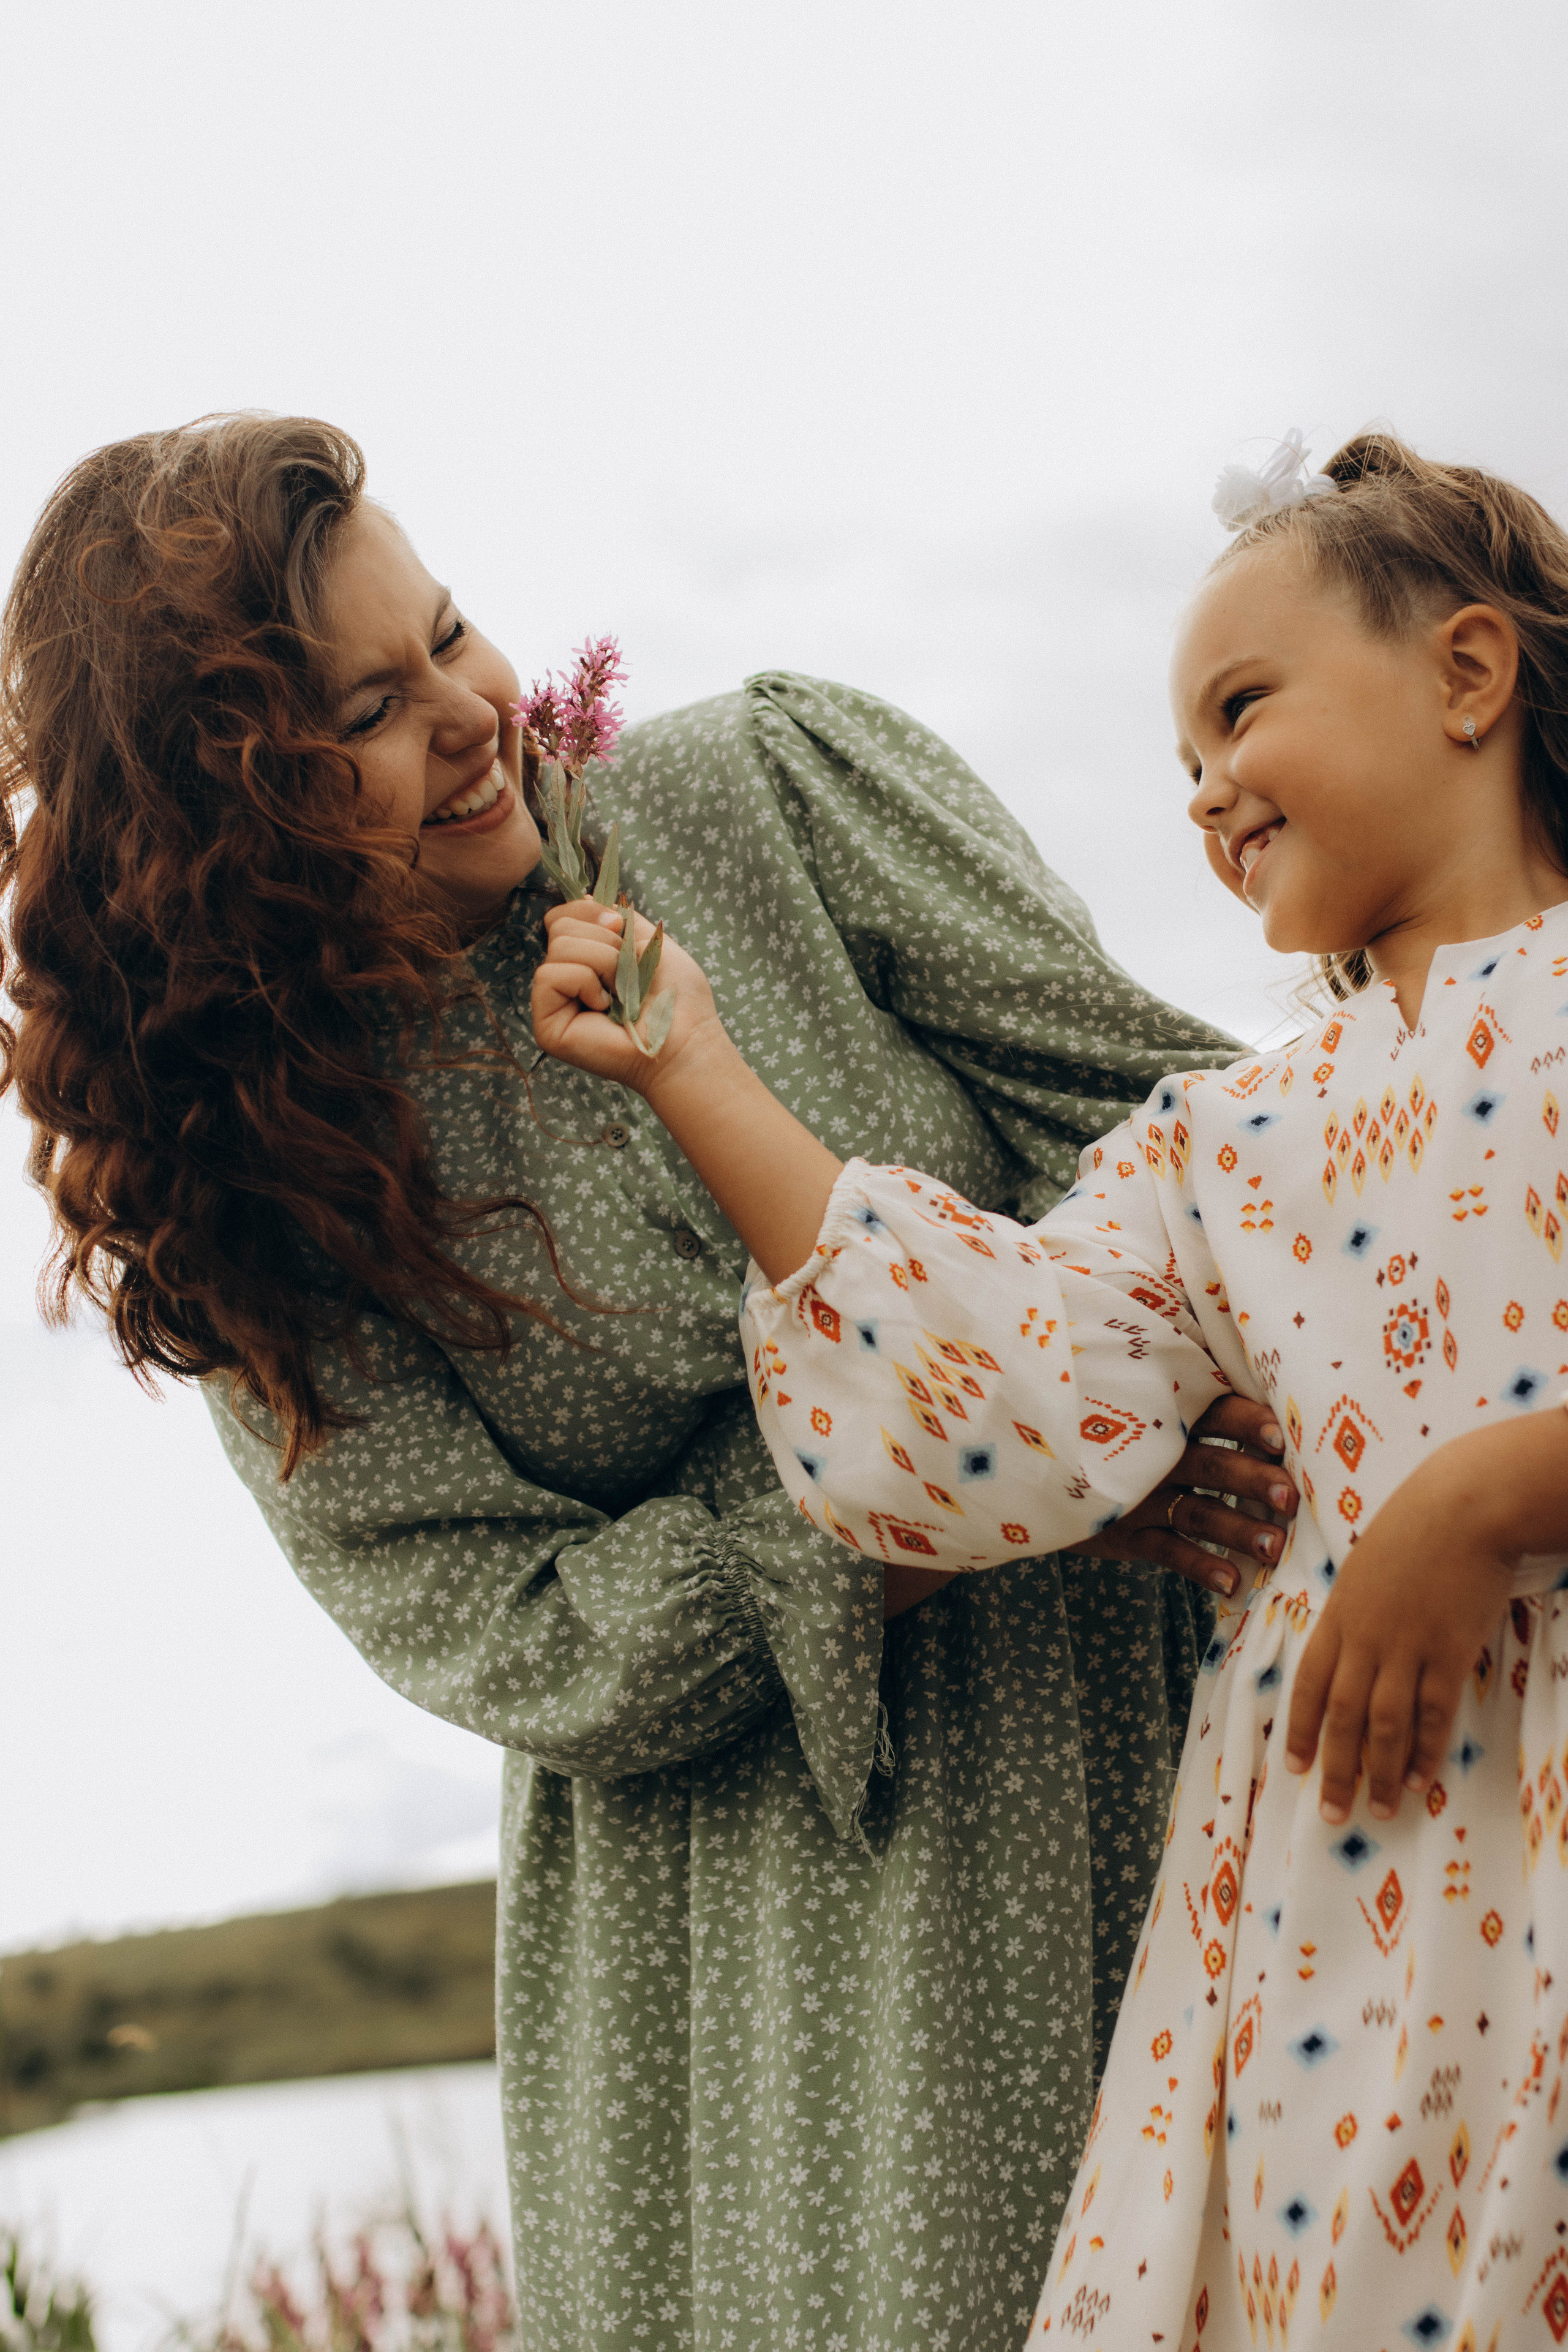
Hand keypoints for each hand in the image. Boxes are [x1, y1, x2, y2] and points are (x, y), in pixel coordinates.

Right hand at [531, 900, 722, 1094]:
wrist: (686, 1038)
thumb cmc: (675, 997)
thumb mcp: (648, 940)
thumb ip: (616, 918)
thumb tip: (581, 895)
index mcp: (585, 961)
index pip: (563, 917)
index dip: (589, 911)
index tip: (620, 927)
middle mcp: (565, 982)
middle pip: (558, 926)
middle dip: (603, 941)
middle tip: (628, 972)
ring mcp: (553, 1005)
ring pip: (558, 948)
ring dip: (602, 962)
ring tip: (622, 993)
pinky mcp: (547, 1026)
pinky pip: (550, 976)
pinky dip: (585, 983)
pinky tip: (605, 1007)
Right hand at [1070, 1394, 1296, 1599]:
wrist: (1044, 1467)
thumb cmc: (1114, 1434)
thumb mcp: (1141, 1409)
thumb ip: (1193, 1403)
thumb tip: (1264, 1396)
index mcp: (1167, 1418)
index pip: (1215, 1413)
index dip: (1248, 1422)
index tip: (1281, 1436)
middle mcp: (1155, 1456)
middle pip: (1212, 1465)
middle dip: (1252, 1481)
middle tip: (1289, 1497)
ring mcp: (1140, 1498)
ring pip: (1198, 1513)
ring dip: (1238, 1530)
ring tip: (1275, 1547)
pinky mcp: (1126, 1534)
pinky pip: (1168, 1552)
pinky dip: (1200, 1566)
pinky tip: (1232, 1580)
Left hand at [1284, 1412, 1567, 1822]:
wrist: (1464, 1506)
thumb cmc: (1414, 1527)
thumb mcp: (1366, 1567)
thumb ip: (1356, 1611)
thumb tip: (1352, 1649)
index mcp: (1338, 1616)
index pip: (1307, 1684)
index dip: (1298, 1730)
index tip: (1292, 1767)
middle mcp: (1365, 1639)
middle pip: (1341, 1717)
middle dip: (1335, 1769)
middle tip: (1332, 1813)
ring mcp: (1407, 1648)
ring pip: (1386, 1726)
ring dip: (1381, 1774)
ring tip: (1380, 1811)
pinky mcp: (1450, 1653)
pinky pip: (1434, 1714)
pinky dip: (1426, 1751)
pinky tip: (1422, 1779)